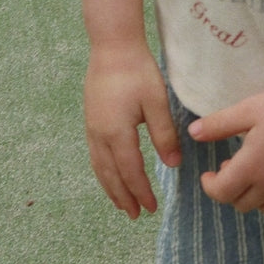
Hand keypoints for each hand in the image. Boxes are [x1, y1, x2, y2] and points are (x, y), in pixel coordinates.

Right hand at [84, 47, 181, 219]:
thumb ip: (164, 135)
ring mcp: (92, 128)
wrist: (112, 47)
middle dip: (123, 197)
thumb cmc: (137, 72)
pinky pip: (95, 155)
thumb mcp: (156, 102)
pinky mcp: (91, 120)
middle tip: (136, 215)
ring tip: (121, 203)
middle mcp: (100, 135)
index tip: (152, 208)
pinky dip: (103, 172)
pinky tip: (110, 174)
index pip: (130, 172)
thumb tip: (173, 165)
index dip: (141, 192)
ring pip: (99, 167)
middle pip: (111, 175)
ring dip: (111, 188)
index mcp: (117, 133)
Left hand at [188, 83, 263, 215]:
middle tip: (231, 167)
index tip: (208, 174)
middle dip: (230, 189)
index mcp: (251, 168)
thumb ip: (218, 125)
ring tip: (255, 172)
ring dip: (254, 196)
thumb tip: (193, 133)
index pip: (221, 193)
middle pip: (241, 204)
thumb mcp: (247, 109)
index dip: (210, 186)